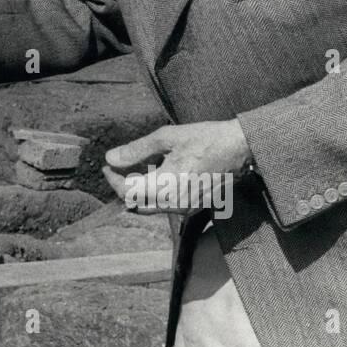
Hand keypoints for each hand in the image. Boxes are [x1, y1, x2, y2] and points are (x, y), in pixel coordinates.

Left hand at [102, 120, 251, 214]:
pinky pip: (166, 206)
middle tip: (118, 168)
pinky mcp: (194, 207)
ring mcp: (186, 209)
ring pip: (150, 207)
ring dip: (139, 192)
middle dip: (123, 188)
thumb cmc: (204, 138)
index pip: (127, 192)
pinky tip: (157, 174)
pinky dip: (155, 194)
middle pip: (137, 204)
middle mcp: (174, 204)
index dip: (112, 180)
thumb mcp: (167, 138)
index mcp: (165, 187)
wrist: (240, 148)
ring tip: (137, 169)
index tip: (107, 166)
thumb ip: (136, 150)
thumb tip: (111, 158)